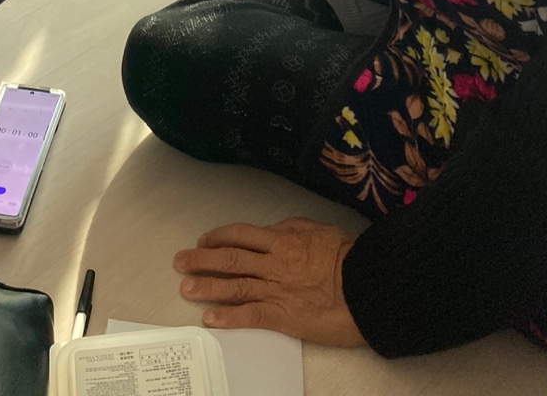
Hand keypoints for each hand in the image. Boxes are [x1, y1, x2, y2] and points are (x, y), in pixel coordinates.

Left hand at [173, 218, 365, 346]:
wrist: (366, 286)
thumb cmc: (348, 256)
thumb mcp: (318, 229)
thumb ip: (291, 228)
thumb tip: (273, 230)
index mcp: (282, 239)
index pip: (240, 235)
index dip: (217, 237)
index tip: (203, 241)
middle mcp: (273, 263)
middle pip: (230, 258)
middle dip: (201, 260)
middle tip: (180, 262)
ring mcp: (276, 289)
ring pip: (234, 286)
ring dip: (207, 287)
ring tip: (186, 289)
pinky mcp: (284, 315)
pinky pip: (250, 315)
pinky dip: (228, 317)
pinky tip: (210, 318)